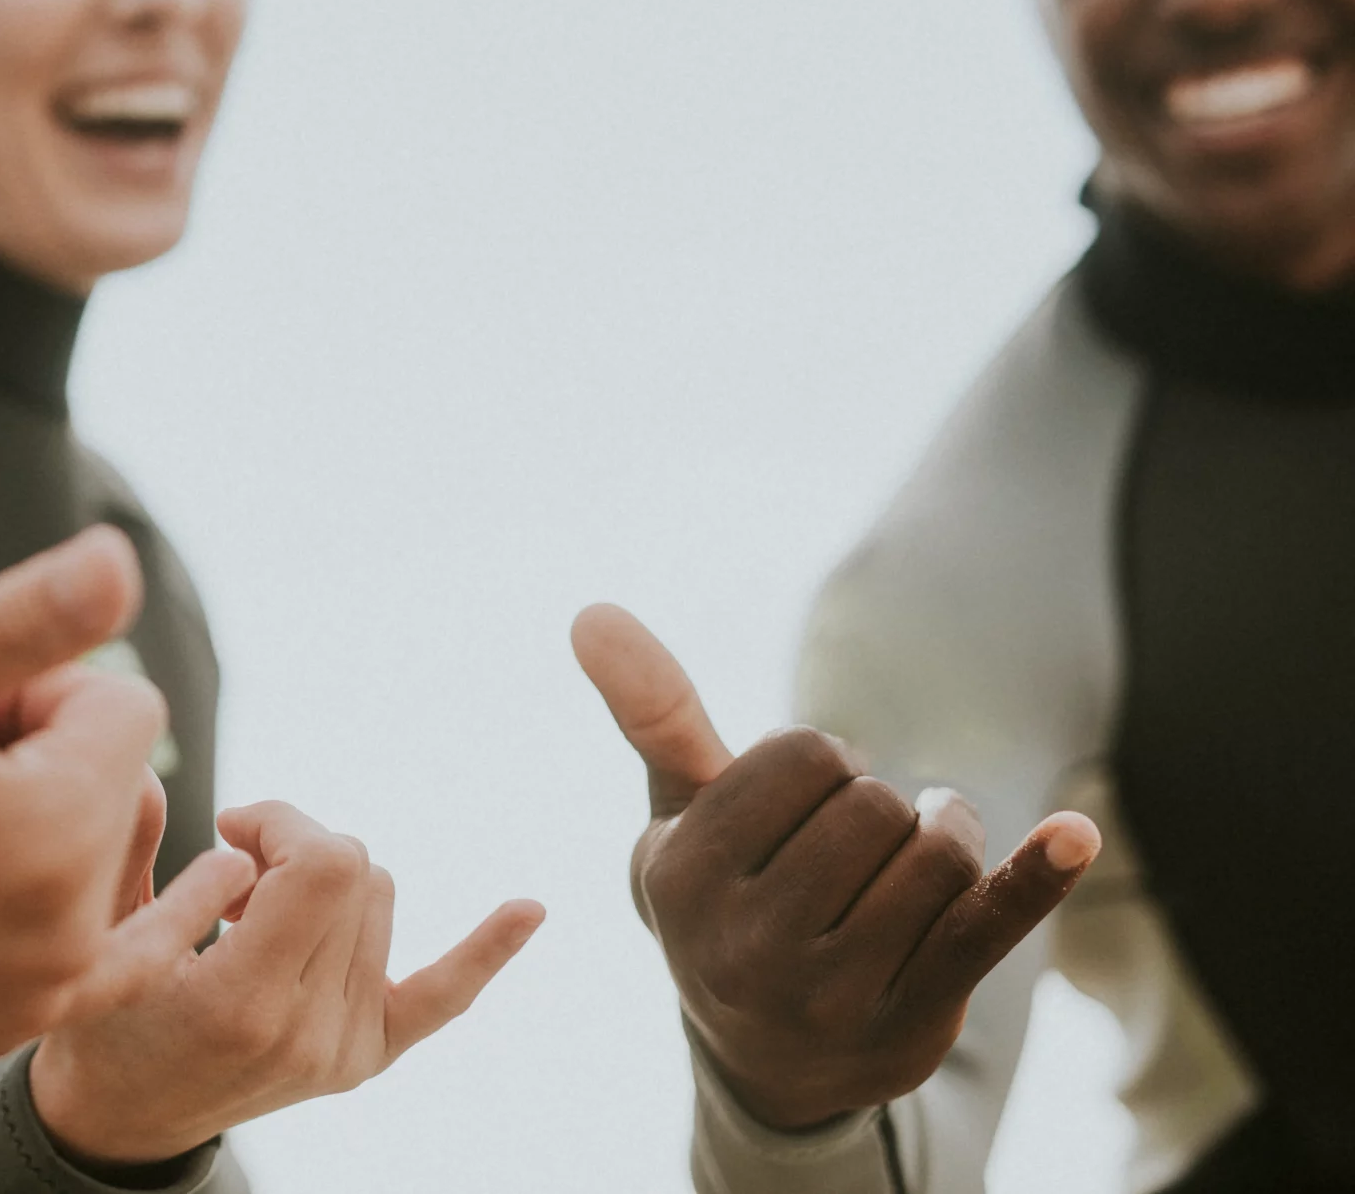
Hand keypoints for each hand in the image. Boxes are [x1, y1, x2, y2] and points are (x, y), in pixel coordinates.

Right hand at [0, 526, 181, 1056]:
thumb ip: (29, 616)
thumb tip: (123, 559)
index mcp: (57, 834)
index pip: (124, 706)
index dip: (39, 685)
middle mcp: (68, 930)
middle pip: (116, 783)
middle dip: (44, 753)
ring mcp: (37, 993)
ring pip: (97, 856)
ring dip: (39, 823)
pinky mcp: (1, 1024)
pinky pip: (104, 960)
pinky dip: (106, 914)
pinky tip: (171, 895)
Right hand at [28, 800, 544, 1166]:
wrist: (123, 1120)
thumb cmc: (100, 1020)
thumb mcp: (97, 940)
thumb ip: (127, 853)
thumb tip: (149, 775)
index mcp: (241, 1000)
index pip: (322, 864)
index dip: (282, 821)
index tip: (230, 829)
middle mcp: (309, 1031)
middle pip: (357, 868)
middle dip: (297, 840)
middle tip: (237, 860)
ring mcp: (346, 1049)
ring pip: (380, 896)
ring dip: (328, 878)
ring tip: (261, 909)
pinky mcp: (366, 1056)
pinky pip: (444, 994)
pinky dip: (486, 949)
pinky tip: (529, 908)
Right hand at [570, 603, 1100, 1131]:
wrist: (768, 1057)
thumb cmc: (725, 899)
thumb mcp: (680, 814)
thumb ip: (650, 711)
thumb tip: (591, 609)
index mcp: (679, 879)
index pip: (803, 756)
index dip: (822, 765)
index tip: (799, 809)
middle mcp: (744, 946)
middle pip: (874, 803)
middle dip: (878, 806)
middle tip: (850, 852)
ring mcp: (829, 994)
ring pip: (937, 854)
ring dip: (942, 836)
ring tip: (911, 864)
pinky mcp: (911, 1025)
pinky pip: (985, 928)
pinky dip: (1036, 877)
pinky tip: (1076, 835)